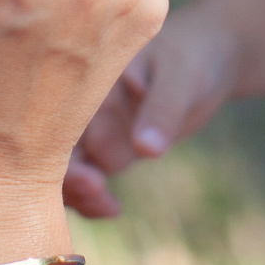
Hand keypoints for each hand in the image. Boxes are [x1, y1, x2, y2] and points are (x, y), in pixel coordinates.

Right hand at [62, 6, 245, 216]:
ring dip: (80, 190)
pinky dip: (94, 196)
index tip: (89, 178)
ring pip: (69, 167)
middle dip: (69, 175)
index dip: (64, 146)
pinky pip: (90, 176)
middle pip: (55, 145)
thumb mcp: (182, 76)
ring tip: (109, 206)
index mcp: (89, 74)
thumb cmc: (192, 56)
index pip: (61, 112)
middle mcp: (82, 101)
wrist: (209, 58)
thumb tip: (145, 151)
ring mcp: (92, 125)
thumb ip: (162, 109)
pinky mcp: (107, 146)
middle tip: (97, 192)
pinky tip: (113, 209)